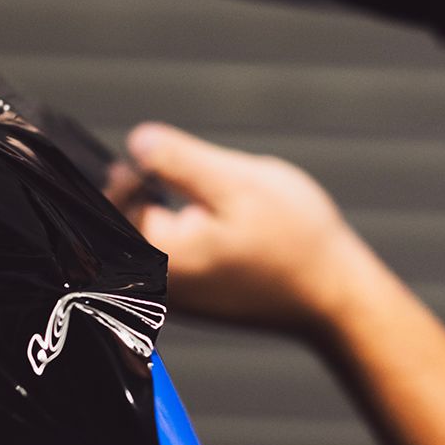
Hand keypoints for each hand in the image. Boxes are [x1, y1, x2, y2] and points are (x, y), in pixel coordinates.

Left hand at [111, 122, 370, 334]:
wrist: (335, 298)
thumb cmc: (296, 240)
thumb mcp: (239, 182)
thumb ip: (180, 161)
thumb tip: (137, 142)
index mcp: (159, 258)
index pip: (109, 210)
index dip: (126, 176)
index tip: (154, 158)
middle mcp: (157, 287)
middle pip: (121, 232)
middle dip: (138, 196)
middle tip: (168, 171)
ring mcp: (174, 300)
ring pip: (145, 245)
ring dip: (159, 216)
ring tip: (196, 202)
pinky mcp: (193, 302)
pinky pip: (165, 262)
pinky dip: (178, 237)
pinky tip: (211, 225)